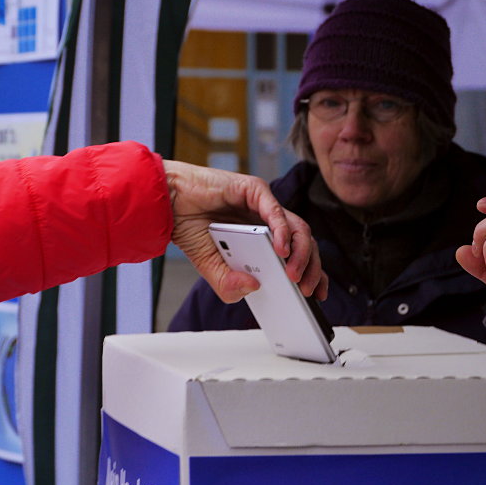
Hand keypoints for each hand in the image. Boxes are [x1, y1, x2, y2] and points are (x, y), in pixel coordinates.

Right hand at [163, 160, 327, 302]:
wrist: (168, 204)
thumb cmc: (190, 228)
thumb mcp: (210, 268)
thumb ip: (229, 283)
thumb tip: (254, 287)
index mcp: (263, 240)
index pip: (298, 255)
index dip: (312, 273)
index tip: (317, 294)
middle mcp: (268, 222)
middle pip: (304, 244)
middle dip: (311, 268)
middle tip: (306, 290)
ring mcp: (264, 206)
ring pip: (298, 228)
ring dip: (300, 254)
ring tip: (292, 275)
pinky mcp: (254, 190)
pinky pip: (276, 211)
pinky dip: (282, 232)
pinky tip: (280, 250)